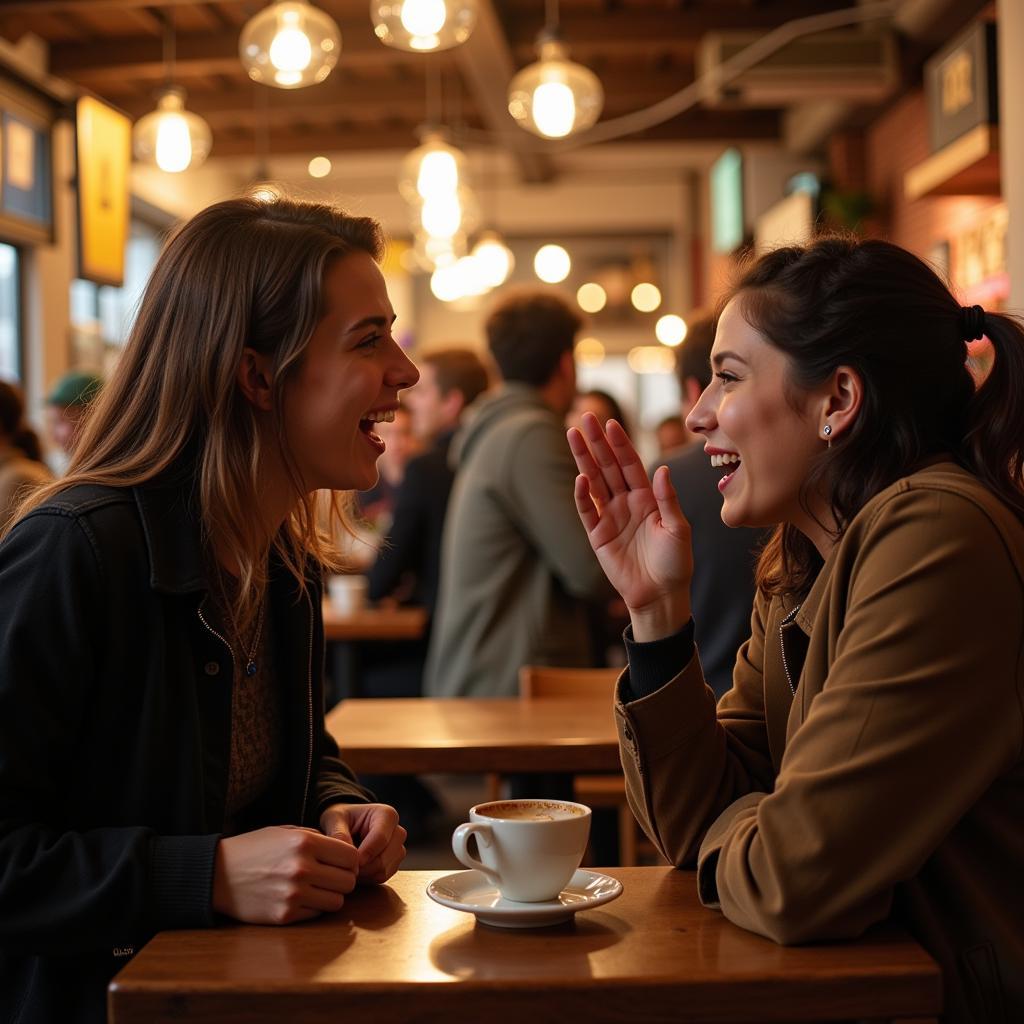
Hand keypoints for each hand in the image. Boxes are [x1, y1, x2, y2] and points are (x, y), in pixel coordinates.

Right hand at [212, 825, 358, 924]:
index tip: (342, 863)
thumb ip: (317, 838)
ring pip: (337, 902)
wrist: (217, 874)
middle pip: (348, 881)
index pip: (351, 856)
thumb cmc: (254, 849)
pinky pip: (317, 914)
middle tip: (330, 877)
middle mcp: (302, 868)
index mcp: (305, 842)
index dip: (350, 861)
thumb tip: (345, 850)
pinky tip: (300, 898)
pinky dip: (314, 908)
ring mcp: (294, 894)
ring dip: (331, 896)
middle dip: (343, 879)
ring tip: (316, 888)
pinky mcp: (285, 915)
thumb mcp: (285, 832)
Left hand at [320, 802, 406, 884]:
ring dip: (363, 874)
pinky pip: (382, 878)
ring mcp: (398, 849)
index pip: (380, 838)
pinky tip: (356, 870)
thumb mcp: (334, 819)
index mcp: (387, 815)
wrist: (347, 826)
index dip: (365, 853)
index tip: (350, 862)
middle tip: (344, 866)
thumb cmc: (342, 818)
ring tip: (348, 867)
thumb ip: (339, 834)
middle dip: (362, 866)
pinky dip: (367, 878)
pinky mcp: (394, 863)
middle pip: (383, 858)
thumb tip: (347, 854)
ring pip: (384, 870)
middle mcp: (397, 832)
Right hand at [567, 413, 692, 640]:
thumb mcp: (678, 529)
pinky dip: (582, 495)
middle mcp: (626, 502)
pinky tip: (580, 477)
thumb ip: (668, 500)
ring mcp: (609, 517)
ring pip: (593, 481)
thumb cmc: (676, 563)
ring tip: (573, 435)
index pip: (630, 463)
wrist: (661, 596)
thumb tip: (661, 470)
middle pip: (608, 466)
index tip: (610, 423)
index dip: (620, 443)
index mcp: (647, 497)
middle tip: (585, 416)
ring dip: (583, 459)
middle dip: (596, 442)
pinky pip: (587, 511)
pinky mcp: (597, 535)